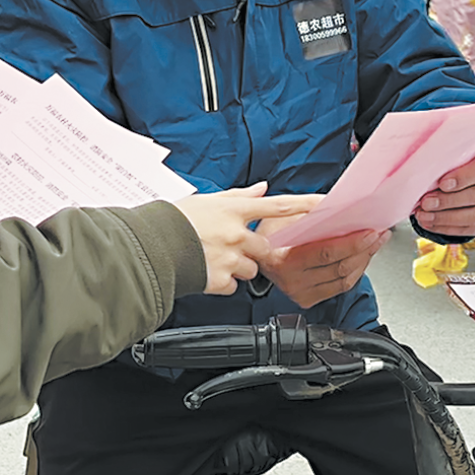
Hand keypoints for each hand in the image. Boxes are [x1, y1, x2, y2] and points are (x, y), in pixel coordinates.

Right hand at [174, 184, 322, 295]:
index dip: (304, 205)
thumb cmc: (173, 221)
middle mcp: (237, 234)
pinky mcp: (220, 280)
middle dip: (254, 250)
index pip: (278, 206)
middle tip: (231, 246)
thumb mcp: (207, 200)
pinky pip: (233, 285)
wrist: (149, 247)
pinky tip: (208, 272)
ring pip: (251, 269)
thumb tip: (262, 188)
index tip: (325, 205)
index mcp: (234, 210)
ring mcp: (230, 258)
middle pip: (265, 247)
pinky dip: (224, 282)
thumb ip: (238, 196)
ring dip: (240, 267)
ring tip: (214, 258)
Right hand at [257, 223, 390, 308]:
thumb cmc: (268, 234)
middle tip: (378, 234)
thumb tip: (341, 205)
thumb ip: (310, 211)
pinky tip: (362, 257)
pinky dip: (355, 272)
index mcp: (284, 259)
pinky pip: (340, 287)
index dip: (353, 243)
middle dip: (365, 249)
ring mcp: (300, 293)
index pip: (326, 252)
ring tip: (374, 243)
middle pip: (340, 267)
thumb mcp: (283, 216)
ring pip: (344, 279)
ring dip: (364, 260)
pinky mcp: (308, 299)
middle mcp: (292, 280)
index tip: (370, 232)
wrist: (256, 255)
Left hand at [414, 149, 474, 239]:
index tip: (441, 184)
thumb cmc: (463, 166)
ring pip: (473, 216)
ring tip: (424, 216)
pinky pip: (469, 229)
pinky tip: (431, 224)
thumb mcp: (458, 157)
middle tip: (426, 203)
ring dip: (445, 218)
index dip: (461, 178)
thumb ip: (447, 164)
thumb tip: (424, 175)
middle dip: (447, 201)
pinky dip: (447, 228)